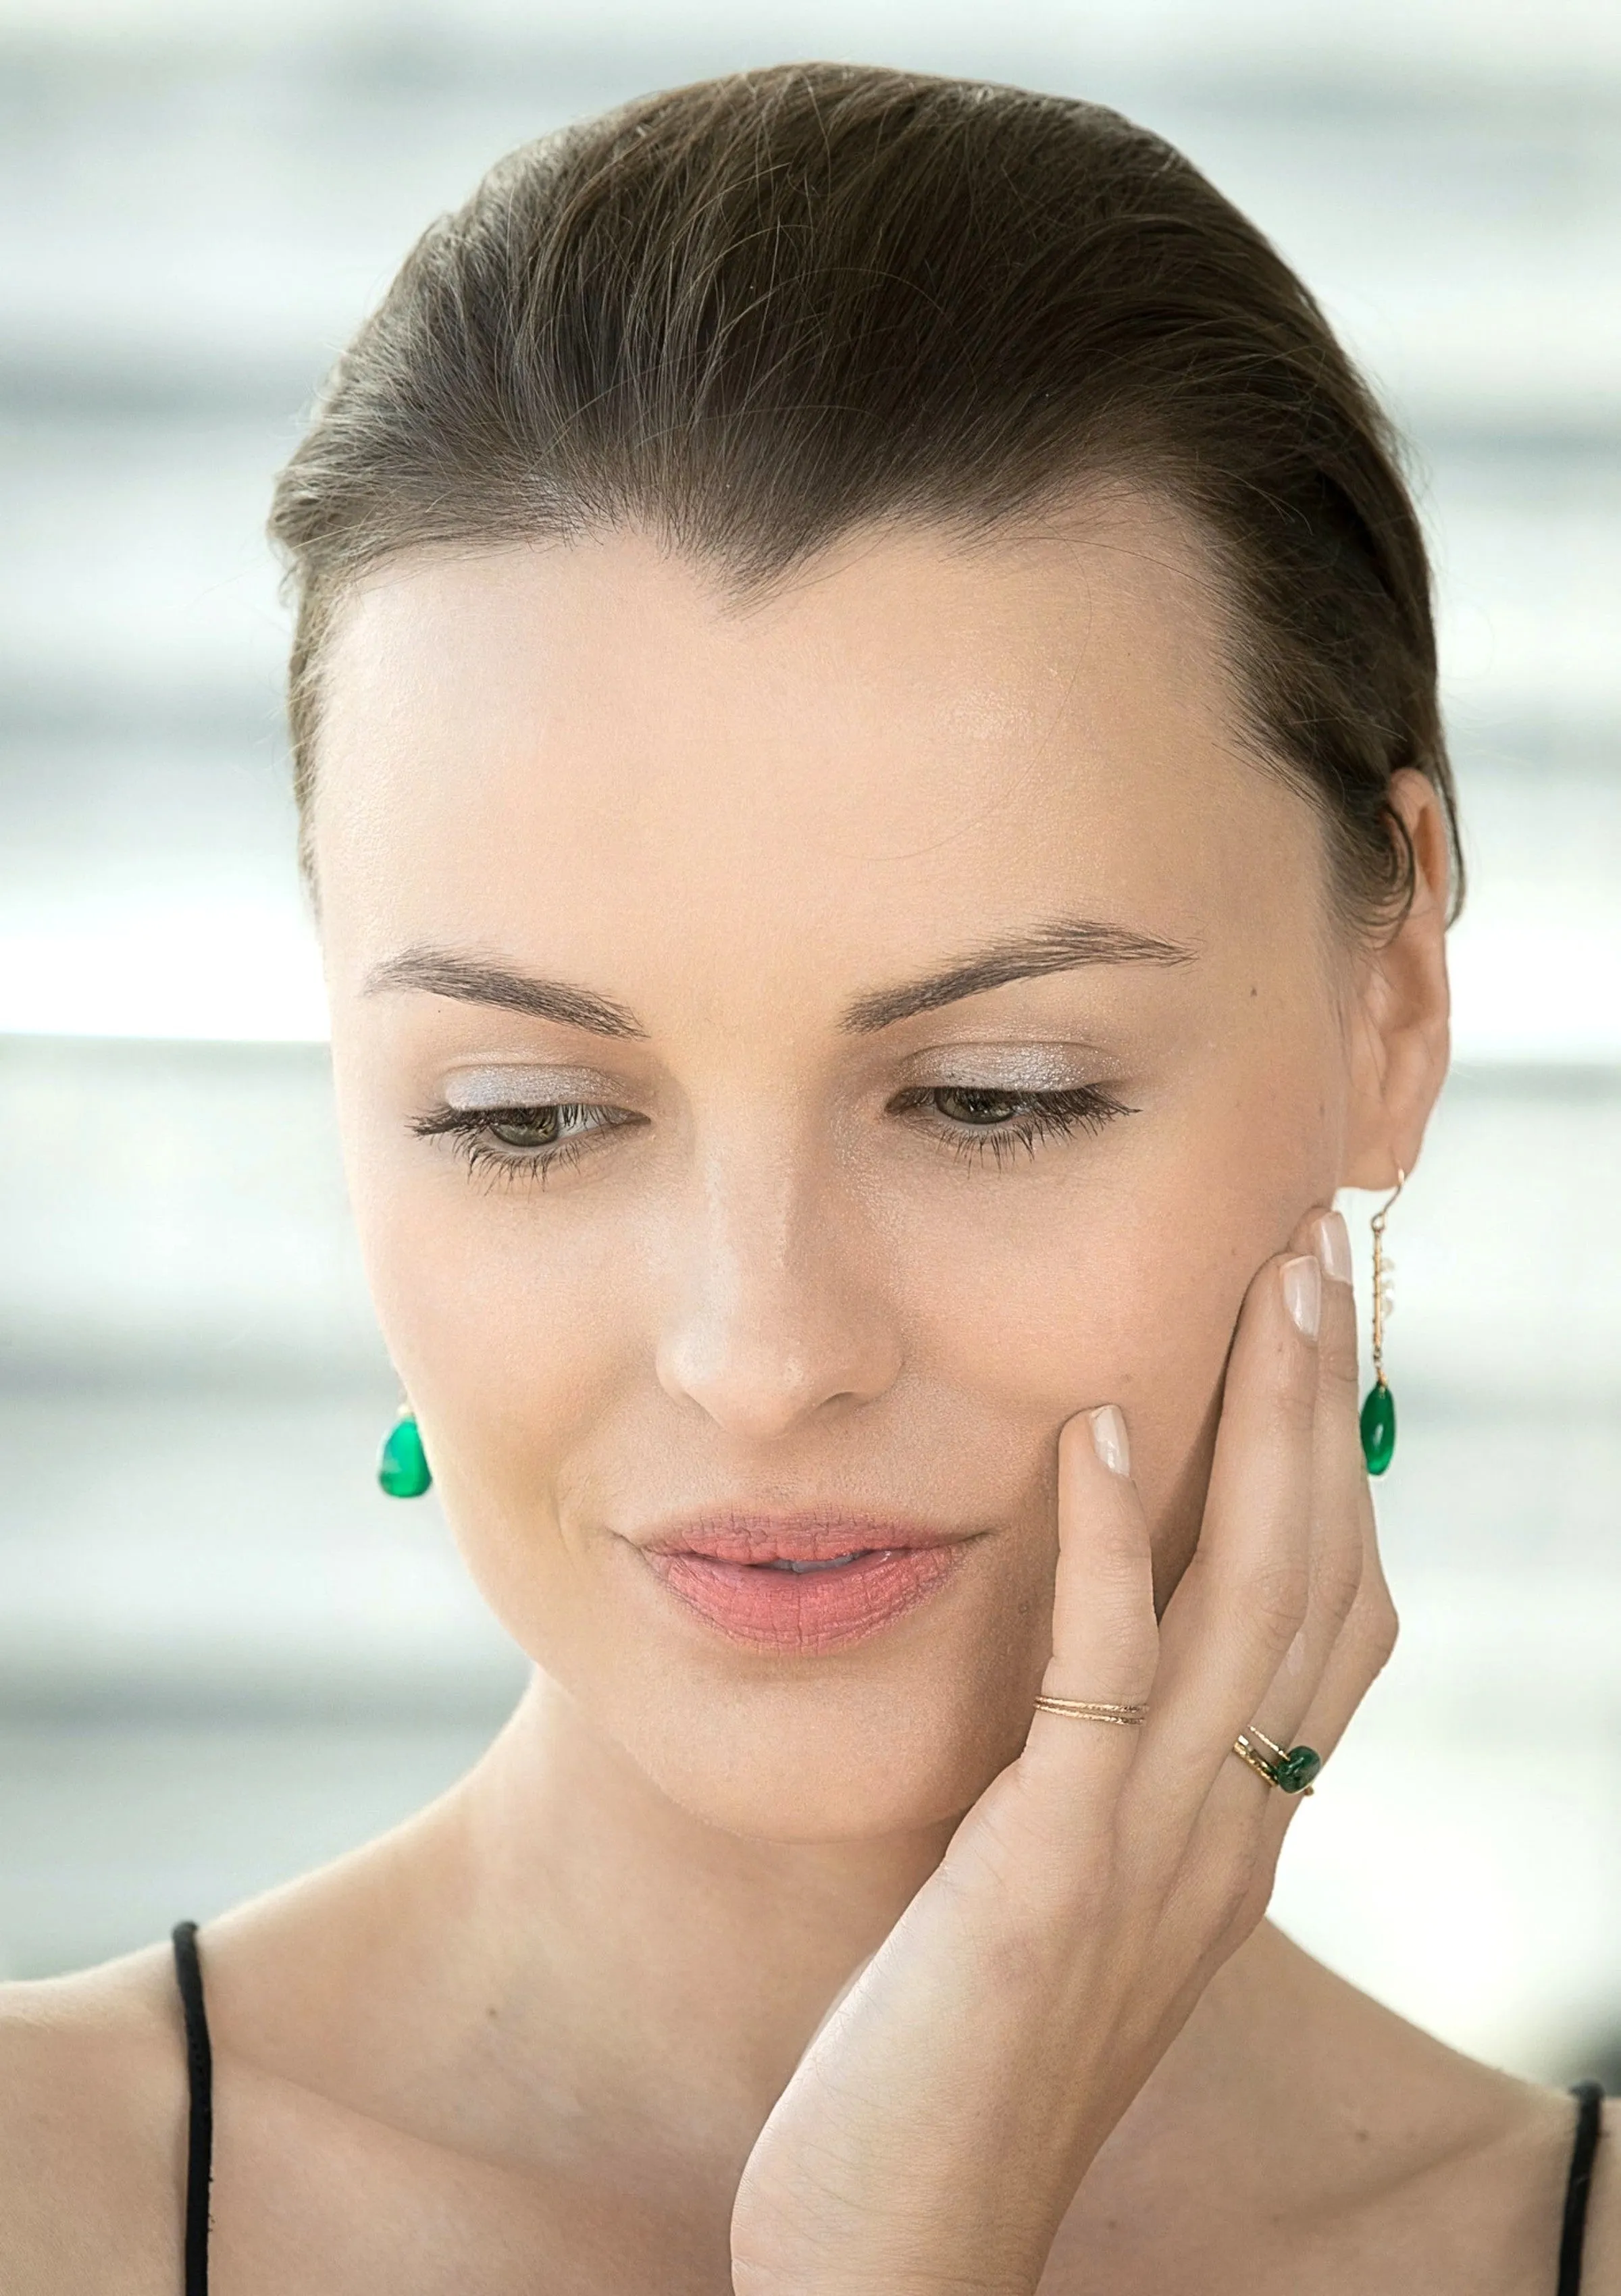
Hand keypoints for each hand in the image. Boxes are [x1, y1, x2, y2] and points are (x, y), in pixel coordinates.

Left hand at [729, 1208, 1397, 2295]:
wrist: (902, 2257)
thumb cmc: (954, 2072)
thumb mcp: (1056, 1903)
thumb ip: (1096, 1788)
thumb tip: (1092, 1675)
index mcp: (1230, 1836)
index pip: (1334, 1622)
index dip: (1342, 1467)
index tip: (1316, 1330)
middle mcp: (1223, 1834)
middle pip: (1322, 1578)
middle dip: (1328, 1404)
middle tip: (1316, 1247)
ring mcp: (1150, 1852)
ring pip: (1252, 1603)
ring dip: (1264, 1430)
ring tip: (1266, 1283)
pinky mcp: (1049, 1872)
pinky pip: (1102, 1679)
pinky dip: (1109, 1540)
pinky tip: (1093, 1424)